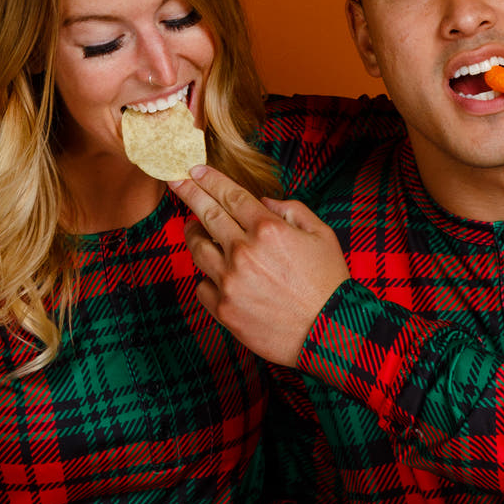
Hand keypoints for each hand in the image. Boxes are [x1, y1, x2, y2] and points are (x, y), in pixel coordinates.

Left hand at [172, 165, 349, 365]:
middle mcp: (244, 252)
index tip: (194, 170)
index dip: (209, 179)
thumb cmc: (328, 283)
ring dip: (193, 234)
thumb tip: (262, 204)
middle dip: (188, 192)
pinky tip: (216, 274)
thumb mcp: (321, 235)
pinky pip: (202, 285)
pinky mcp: (224, 309)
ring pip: (197, 249)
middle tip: (175, 180)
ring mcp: (230, 282)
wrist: (328, 333)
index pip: (230, 195)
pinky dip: (207, 277)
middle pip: (206, 214)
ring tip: (193, 228)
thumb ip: (291, 210)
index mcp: (268, 229)